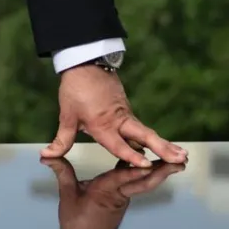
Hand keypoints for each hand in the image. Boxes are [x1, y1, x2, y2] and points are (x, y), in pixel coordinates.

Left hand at [39, 65, 188, 167]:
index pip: (119, 144)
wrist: (85, 63)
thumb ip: (61, 140)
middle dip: (162, 149)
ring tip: (182, 155)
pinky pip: (142, 128)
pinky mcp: (127, 110)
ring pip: (147, 132)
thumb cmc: (75, 90)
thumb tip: (46, 156)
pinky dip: (155, 139)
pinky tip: (167, 148)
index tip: (147, 165)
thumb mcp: (67, 116)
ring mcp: (125, 115)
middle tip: (179, 159)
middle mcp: (118, 121)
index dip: (132, 156)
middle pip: (144, 136)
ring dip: (164, 144)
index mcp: (102, 125)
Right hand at [43, 155, 183, 228]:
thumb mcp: (66, 195)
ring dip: (162, 173)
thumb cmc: (75, 219)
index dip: (135, 170)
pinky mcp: (124, 199)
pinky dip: (150, 175)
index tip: (150, 161)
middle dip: (162, 172)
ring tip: (178, 162)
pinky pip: (139, 185)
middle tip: (180, 162)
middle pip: (143, 182)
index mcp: (104, 192)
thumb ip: (62, 172)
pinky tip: (157, 164)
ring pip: (145, 184)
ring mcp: (124, 198)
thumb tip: (46, 155)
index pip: (121, 179)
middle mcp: (119, 195)